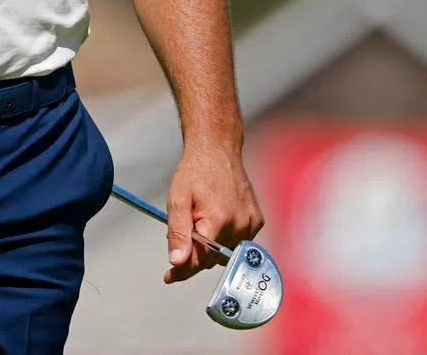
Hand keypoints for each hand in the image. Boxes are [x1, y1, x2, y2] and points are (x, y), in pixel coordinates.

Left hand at [163, 145, 262, 284]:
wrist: (217, 149)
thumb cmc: (195, 171)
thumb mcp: (177, 198)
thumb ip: (178, 232)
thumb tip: (177, 262)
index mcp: (217, 220)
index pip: (199, 260)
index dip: (182, 270)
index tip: (169, 277)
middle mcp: (239, 226)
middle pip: (212, 258)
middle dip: (195, 253)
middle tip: (182, 237)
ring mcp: (251, 224)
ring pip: (225, 251)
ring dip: (210, 245)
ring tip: (200, 220)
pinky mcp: (257, 221)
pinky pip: (238, 241)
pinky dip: (224, 237)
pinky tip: (217, 219)